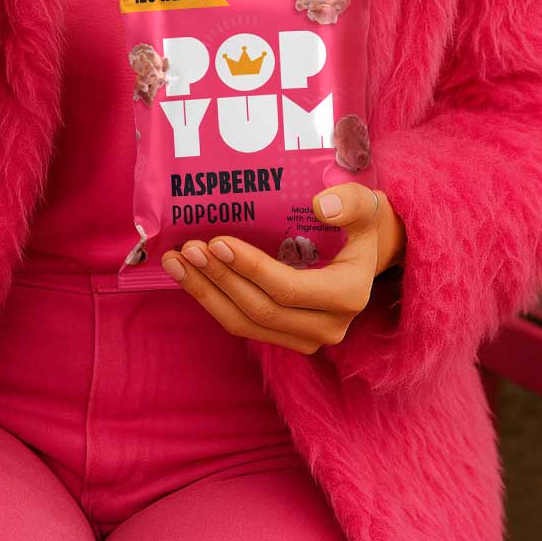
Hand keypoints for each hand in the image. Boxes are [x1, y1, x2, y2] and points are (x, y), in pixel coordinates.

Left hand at [160, 183, 406, 354]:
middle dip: (218, 279)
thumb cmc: (359, 222)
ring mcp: (307, 338)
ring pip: (246, 325)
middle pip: (261, 309)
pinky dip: (213, 301)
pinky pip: (243, 325)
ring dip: (206, 294)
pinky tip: (188, 276)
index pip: (289, 289)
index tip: (217, 241)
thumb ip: (349, 202)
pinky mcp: (287, 338)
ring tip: (176, 262)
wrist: (365, 251)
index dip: (250, 268)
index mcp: (349, 295)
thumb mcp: (364, 205)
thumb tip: (319, 205)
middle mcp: (329, 326)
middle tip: (187, 249)